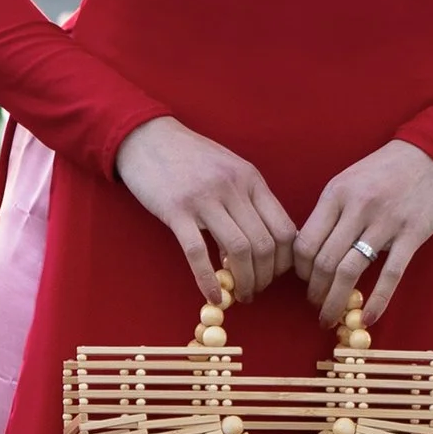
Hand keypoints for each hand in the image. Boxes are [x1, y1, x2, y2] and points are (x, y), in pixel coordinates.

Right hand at [114, 117, 298, 305]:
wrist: (147, 137)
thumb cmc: (190, 157)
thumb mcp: (229, 169)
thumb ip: (248, 201)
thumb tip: (263, 246)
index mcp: (251, 179)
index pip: (285, 229)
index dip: (284, 262)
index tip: (274, 276)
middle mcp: (233, 187)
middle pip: (264, 245)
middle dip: (264, 278)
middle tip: (255, 291)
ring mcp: (204, 198)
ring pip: (238, 250)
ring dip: (243, 282)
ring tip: (239, 295)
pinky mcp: (176, 209)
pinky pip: (198, 253)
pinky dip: (208, 280)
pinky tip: (212, 296)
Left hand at [293, 138, 432, 328]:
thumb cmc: (386, 169)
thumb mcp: (349, 180)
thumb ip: (331, 212)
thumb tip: (310, 252)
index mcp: (336, 193)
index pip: (305, 242)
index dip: (301, 270)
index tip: (306, 282)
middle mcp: (356, 208)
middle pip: (324, 261)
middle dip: (316, 292)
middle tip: (317, 306)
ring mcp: (385, 222)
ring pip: (350, 271)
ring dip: (336, 301)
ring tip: (332, 317)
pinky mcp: (412, 235)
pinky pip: (390, 275)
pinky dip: (376, 301)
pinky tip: (368, 318)